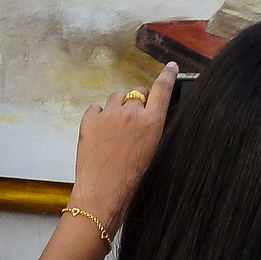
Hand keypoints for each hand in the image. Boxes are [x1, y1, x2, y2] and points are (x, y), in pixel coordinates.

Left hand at [69, 63, 176, 232]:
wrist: (103, 193)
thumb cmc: (134, 179)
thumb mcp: (154, 152)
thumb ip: (152, 128)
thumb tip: (147, 115)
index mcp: (153, 122)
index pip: (163, 89)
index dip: (168, 75)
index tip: (171, 66)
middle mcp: (132, 112)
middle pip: (137, 94)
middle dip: (137, 103)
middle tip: (131, 123)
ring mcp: (109, 114)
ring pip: (116, 97)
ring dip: (117, 108)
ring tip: (114, 129)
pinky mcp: (89, 119)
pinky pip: (96, 108)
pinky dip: (98, 116)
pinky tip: (99, 133)